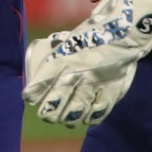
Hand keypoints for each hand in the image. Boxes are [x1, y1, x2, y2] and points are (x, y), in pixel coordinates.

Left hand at [22, 0, 151, 126]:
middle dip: (49, 110)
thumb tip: (44, 69)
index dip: (35, 90)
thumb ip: (59, 55)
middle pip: (59, 96)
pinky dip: (91, 117)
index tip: (28, 98)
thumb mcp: (71, 40)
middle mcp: (78, 69)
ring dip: (68, 116)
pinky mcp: (112, 88)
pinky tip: (86, 118)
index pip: (45, 76)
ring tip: (64, 119)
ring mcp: (96, 80)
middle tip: (45, 115)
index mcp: (64, 55)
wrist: (124, 32)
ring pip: (78, 106)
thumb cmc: (92, 36)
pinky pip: (100, 109)